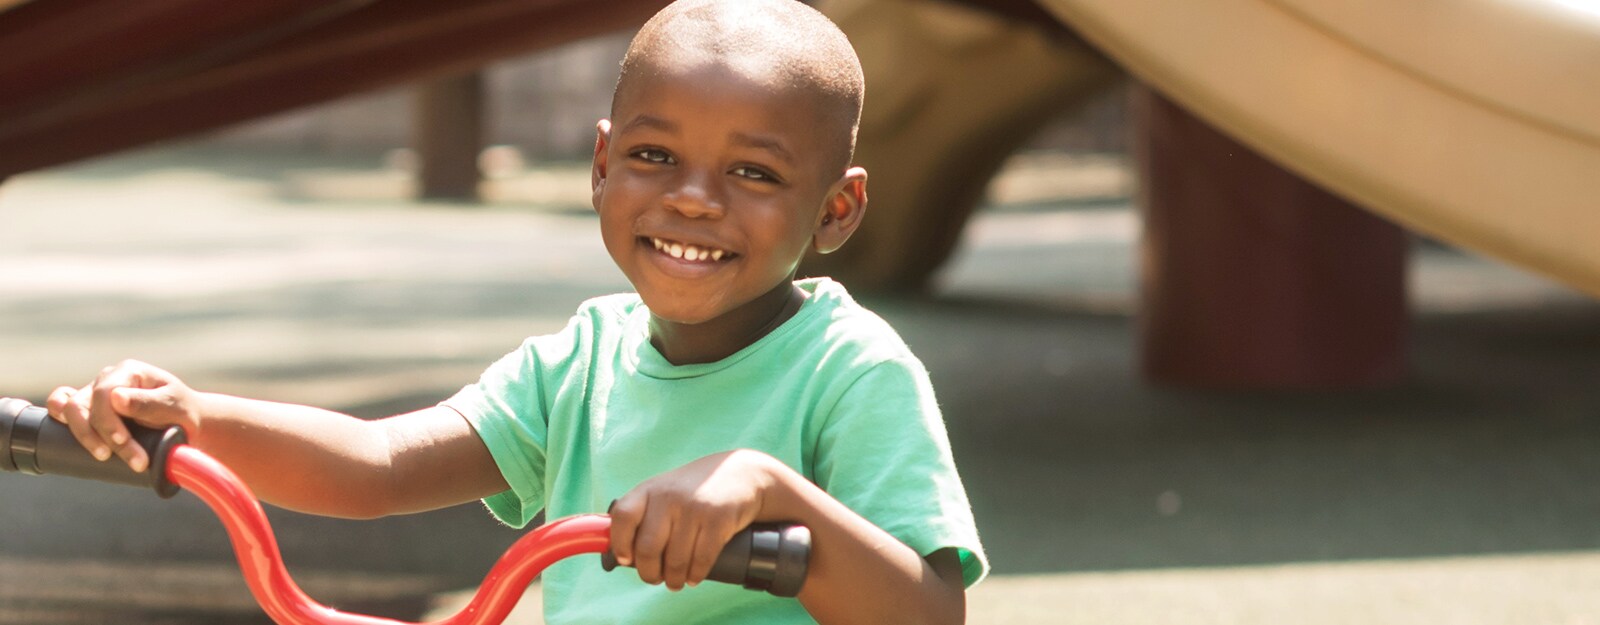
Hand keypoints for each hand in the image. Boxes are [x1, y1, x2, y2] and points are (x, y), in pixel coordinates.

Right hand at [45, 360, 200, 472]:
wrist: (187, 424)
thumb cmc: (182, 412)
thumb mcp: (173, 406)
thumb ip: (148, 402)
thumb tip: (116, 398)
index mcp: (128, 372)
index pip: (103, 393)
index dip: (108, 421)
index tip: (121, 443)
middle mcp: (108, 379)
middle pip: (82, 405)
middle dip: (98, 436)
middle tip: (129, 459)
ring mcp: (95, 394)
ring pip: (69, 410)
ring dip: (83, 437)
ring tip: (104, 457)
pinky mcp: (90, 410)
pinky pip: (61, 406)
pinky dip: (59, 418)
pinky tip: (65, 434)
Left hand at [608, 449, 789, 590]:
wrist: (741, 474)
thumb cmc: (695, 489)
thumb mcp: (664, 491)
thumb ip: (643, 513)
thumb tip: (619, 552)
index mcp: (649, 489)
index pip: (622, 517)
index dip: (620, 543)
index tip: (627, 559)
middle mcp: (669, 497)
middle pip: (647, 548)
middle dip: (649, 573)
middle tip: (655, 578)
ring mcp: (695, 508)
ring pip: (675, 560)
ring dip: (674, 579)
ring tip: (676, 581)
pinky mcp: (719, 520)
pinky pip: (701, 560)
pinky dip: (695, 575)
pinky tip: (694, 576)